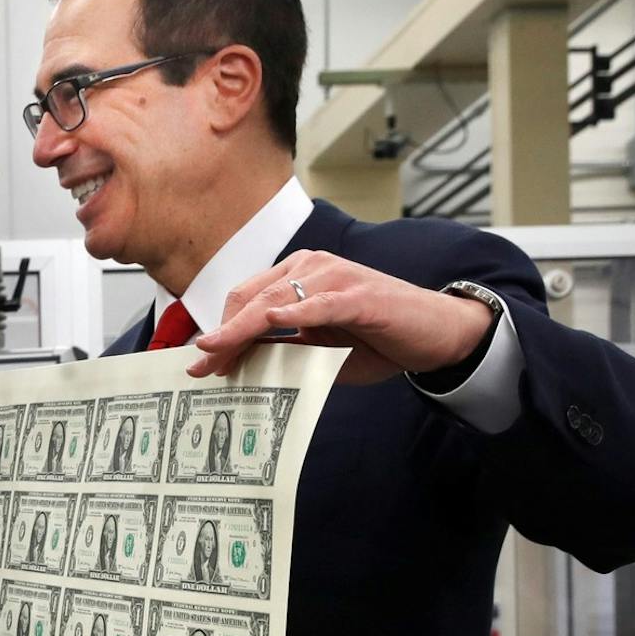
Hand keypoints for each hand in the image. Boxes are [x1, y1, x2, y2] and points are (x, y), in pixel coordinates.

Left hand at [187, 254, 493, 385]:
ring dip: (243, 329)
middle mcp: (313, 268)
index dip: (220, 331)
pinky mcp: (360, 295)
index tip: (199, 363)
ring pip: (276, 300)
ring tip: (218, 352)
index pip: (247, 300)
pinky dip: (296, 311)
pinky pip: (320, 302)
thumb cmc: (376, 340)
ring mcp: (336, 277)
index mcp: (299, 276)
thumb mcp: (318, 351)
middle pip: (252, 299)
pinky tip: (272, 320)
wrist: (435, 335)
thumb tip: (241, 365)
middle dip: (223, 335)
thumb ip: (283, 351)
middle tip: (200, 368)